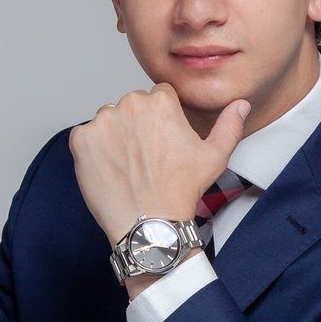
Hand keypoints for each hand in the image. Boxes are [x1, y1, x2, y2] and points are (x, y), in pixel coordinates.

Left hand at [69, 84, 248, 244]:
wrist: (148, 224)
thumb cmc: (181, 191)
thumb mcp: (214, 157)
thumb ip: (229, 125)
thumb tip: (239, 104)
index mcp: (159, 102)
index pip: (157, 97)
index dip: (162, 121)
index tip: (162, 143)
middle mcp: (128, 105)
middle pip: (131, 107)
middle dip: (137, 126)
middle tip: (146, 158)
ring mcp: (101, 122)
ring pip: (108, 121)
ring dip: (114, 136)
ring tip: (128, 166)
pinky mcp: (80, 140)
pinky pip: (85, 137)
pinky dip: (93, 151)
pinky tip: (110, 170)